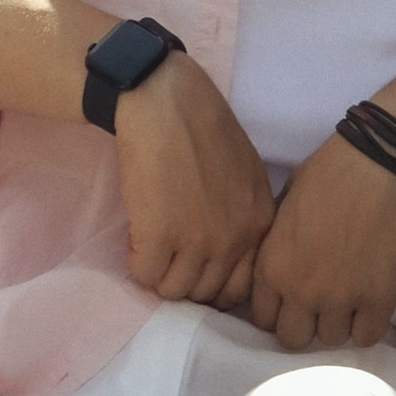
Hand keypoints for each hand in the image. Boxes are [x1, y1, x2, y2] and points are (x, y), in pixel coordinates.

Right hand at [115, 54, 275, 307]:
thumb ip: (241, 215)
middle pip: (206, 293)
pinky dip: (136, 261)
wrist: (163, 102)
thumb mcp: (244, 173)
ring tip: (150, 244)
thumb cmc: (201, 125)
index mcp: (259, 224)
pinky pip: (145, 275)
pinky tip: (136, 235)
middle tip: (167, 256)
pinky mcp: (159, 237)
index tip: (193, 265)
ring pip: (174, 291)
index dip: (212, 281)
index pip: (240, 286)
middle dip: (183, 280)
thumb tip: (222, 250)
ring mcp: (197, 241)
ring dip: (158, 273)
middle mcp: (234, 239)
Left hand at [251, 133, 395, 348]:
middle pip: (293, 338)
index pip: (263, 318)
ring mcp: (339, 300)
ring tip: (351, 299)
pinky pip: (366, 337)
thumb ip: (276, 246)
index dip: (279, 311)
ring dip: (339, 322)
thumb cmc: (329, 173)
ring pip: (331, 339)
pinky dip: (367, 325)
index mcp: (271, 267)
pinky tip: (371, 304)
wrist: (380, 164)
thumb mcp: (283, 207)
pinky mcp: (378, 301)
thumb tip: (281, 266)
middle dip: (305, 325)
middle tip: (321, 306)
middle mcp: (300, 291)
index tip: (294, 301)